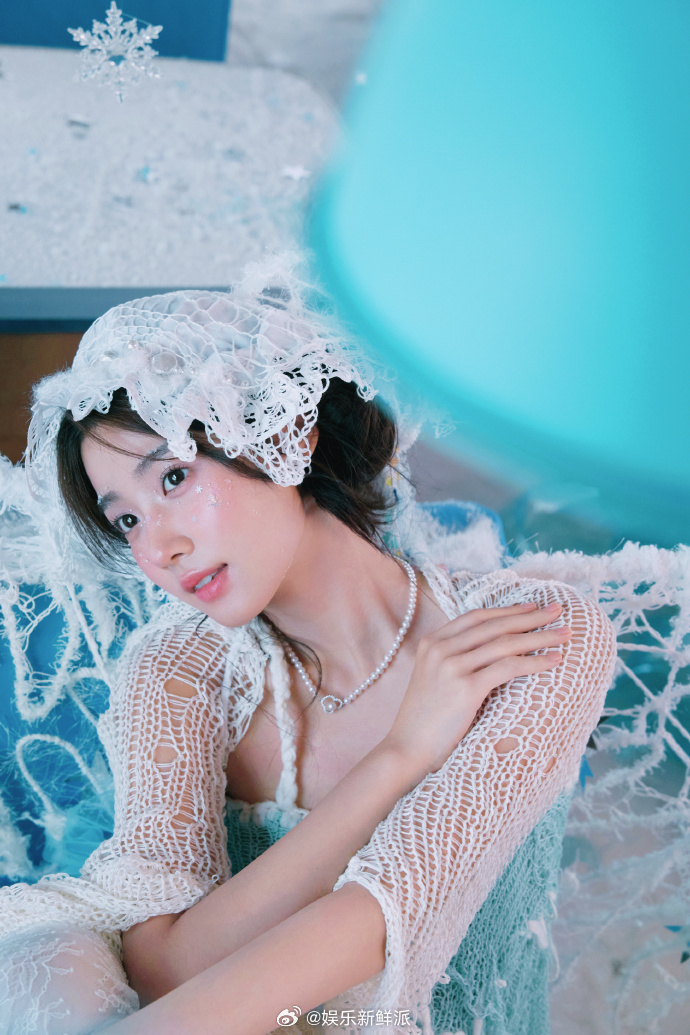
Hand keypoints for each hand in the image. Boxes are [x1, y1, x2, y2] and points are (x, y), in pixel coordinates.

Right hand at [385, 601, 570, 774]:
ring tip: (565, 634)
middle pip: (494, 625)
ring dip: (540, 637)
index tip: (532, 607)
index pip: (476, 617)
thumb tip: (492, 652)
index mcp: (432, 642)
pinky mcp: (465, 687)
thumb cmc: (426, 720)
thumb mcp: (434, 678)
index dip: (507, 610)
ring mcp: (451, 666)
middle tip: (557, 611)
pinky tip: (555, 660)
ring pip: (505, 644)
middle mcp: (440, 648)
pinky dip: (535, 662)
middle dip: (530, 616)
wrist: (407, 748)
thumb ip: (456, 659)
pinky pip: (508, 668)